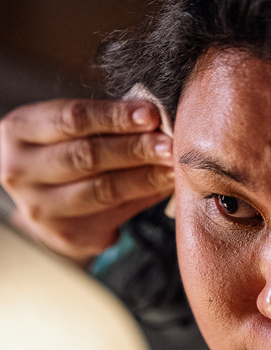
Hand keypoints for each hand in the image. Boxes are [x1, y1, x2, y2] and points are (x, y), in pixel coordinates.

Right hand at [0, 99, 173, 261]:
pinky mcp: (67, 236)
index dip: (114, 116)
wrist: (45, 203)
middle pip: (87, 157)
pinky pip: (115, 214)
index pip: (71, 119)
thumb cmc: (62, 152)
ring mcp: (42, 209)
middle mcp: (21, 172)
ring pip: (104, 190)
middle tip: (169, 144)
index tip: (150, 113)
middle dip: (135, 148)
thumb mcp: (68, 131)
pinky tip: (164, 187)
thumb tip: (155, 120)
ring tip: (173, 166)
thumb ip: (105, 124)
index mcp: (18, 133)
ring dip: (145, 176)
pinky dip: (145, 198)